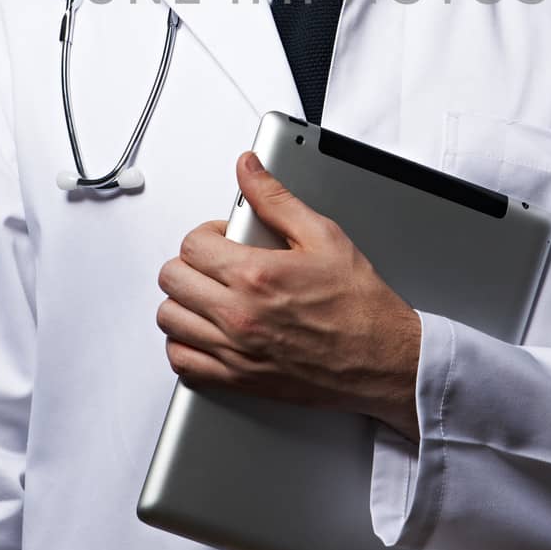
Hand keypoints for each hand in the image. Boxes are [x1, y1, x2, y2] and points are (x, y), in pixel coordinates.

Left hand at [156, 150, 421, 439]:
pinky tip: (206, 331)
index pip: (192, 245)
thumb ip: (276, 199)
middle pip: (172, 279)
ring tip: (209, 294)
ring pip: (169, 320)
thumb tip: (249, 170)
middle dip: (190, 263)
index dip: (207, 234)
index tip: (224, 239)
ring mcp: (235, 350)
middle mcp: (239, 315)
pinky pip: (181, 362)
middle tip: (215, 263)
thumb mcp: (323, 236)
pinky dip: (184, 344)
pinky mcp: (237, 379)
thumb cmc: (360, 304)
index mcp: (256, 275)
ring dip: (183, 301)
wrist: (382, 357)